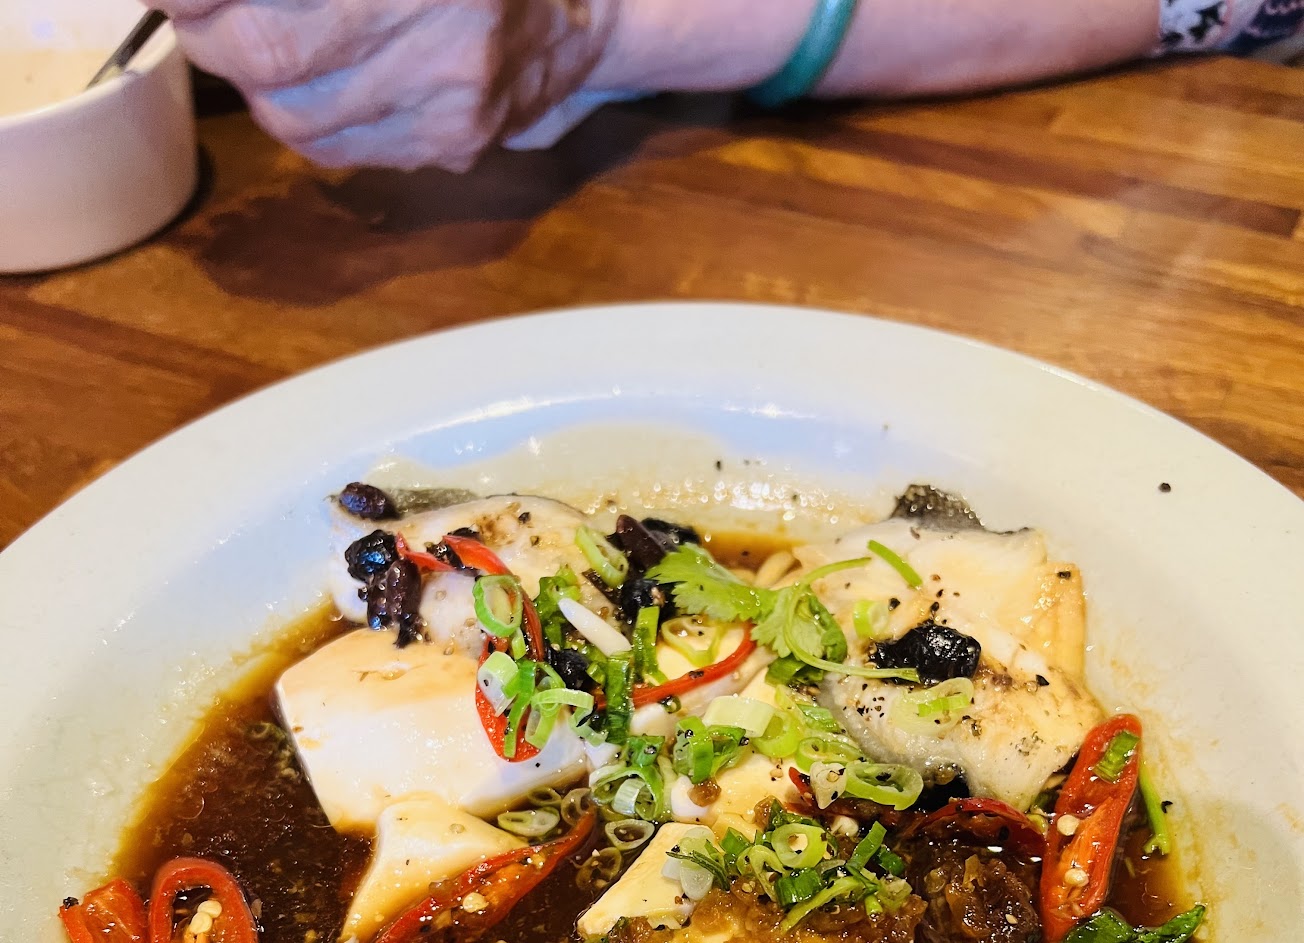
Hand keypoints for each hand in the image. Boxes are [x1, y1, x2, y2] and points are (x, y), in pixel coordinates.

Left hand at [153, 0, 620, 169]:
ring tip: (273, 51)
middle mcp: (440, 22)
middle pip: (269, 52)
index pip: (271, 0)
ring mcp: (451, 94)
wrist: (576, 19)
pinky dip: (305, 122)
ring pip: (294, 115)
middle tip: (202, 18)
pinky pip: (337, 151)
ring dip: (257, 86)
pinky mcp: (455, 143)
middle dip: (213, 39)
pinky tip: (324, 89)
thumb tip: (201, 0)